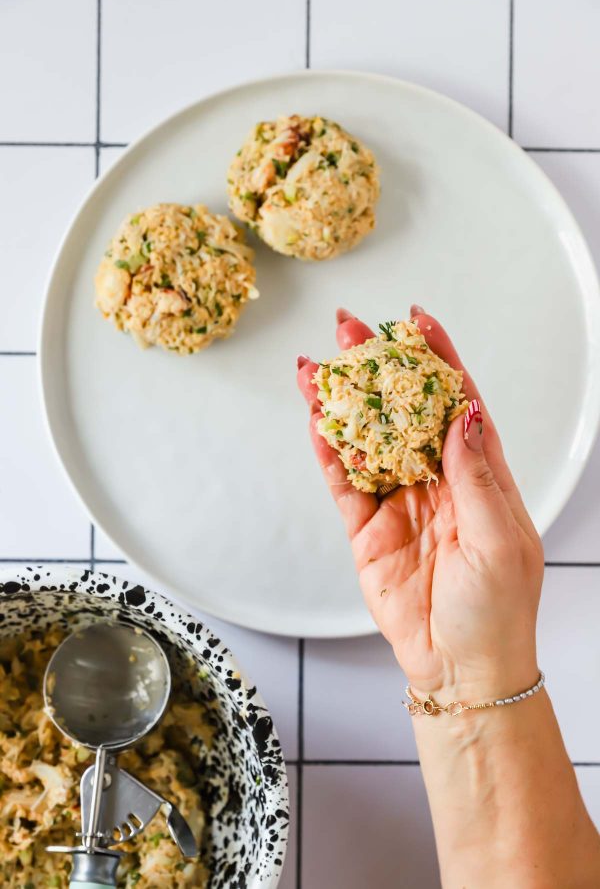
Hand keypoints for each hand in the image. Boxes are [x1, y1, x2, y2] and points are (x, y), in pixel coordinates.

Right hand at [297, 306, 543, 701]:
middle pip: (402, 413)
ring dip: (342, 404)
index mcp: (479, 477)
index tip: (417, 321)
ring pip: (366, 441)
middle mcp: (437, 482)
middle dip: (376, 370)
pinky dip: (329, 452)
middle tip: (349, 330)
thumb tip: (463, 413)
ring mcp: (399, 503)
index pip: (457, 405)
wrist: (461, 669)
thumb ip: (475, 475)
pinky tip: (316, 422)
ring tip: (315, 369)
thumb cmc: (497, 610)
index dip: (438, 361)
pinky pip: (344, 483)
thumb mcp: (498, 539)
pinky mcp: (367, 530)